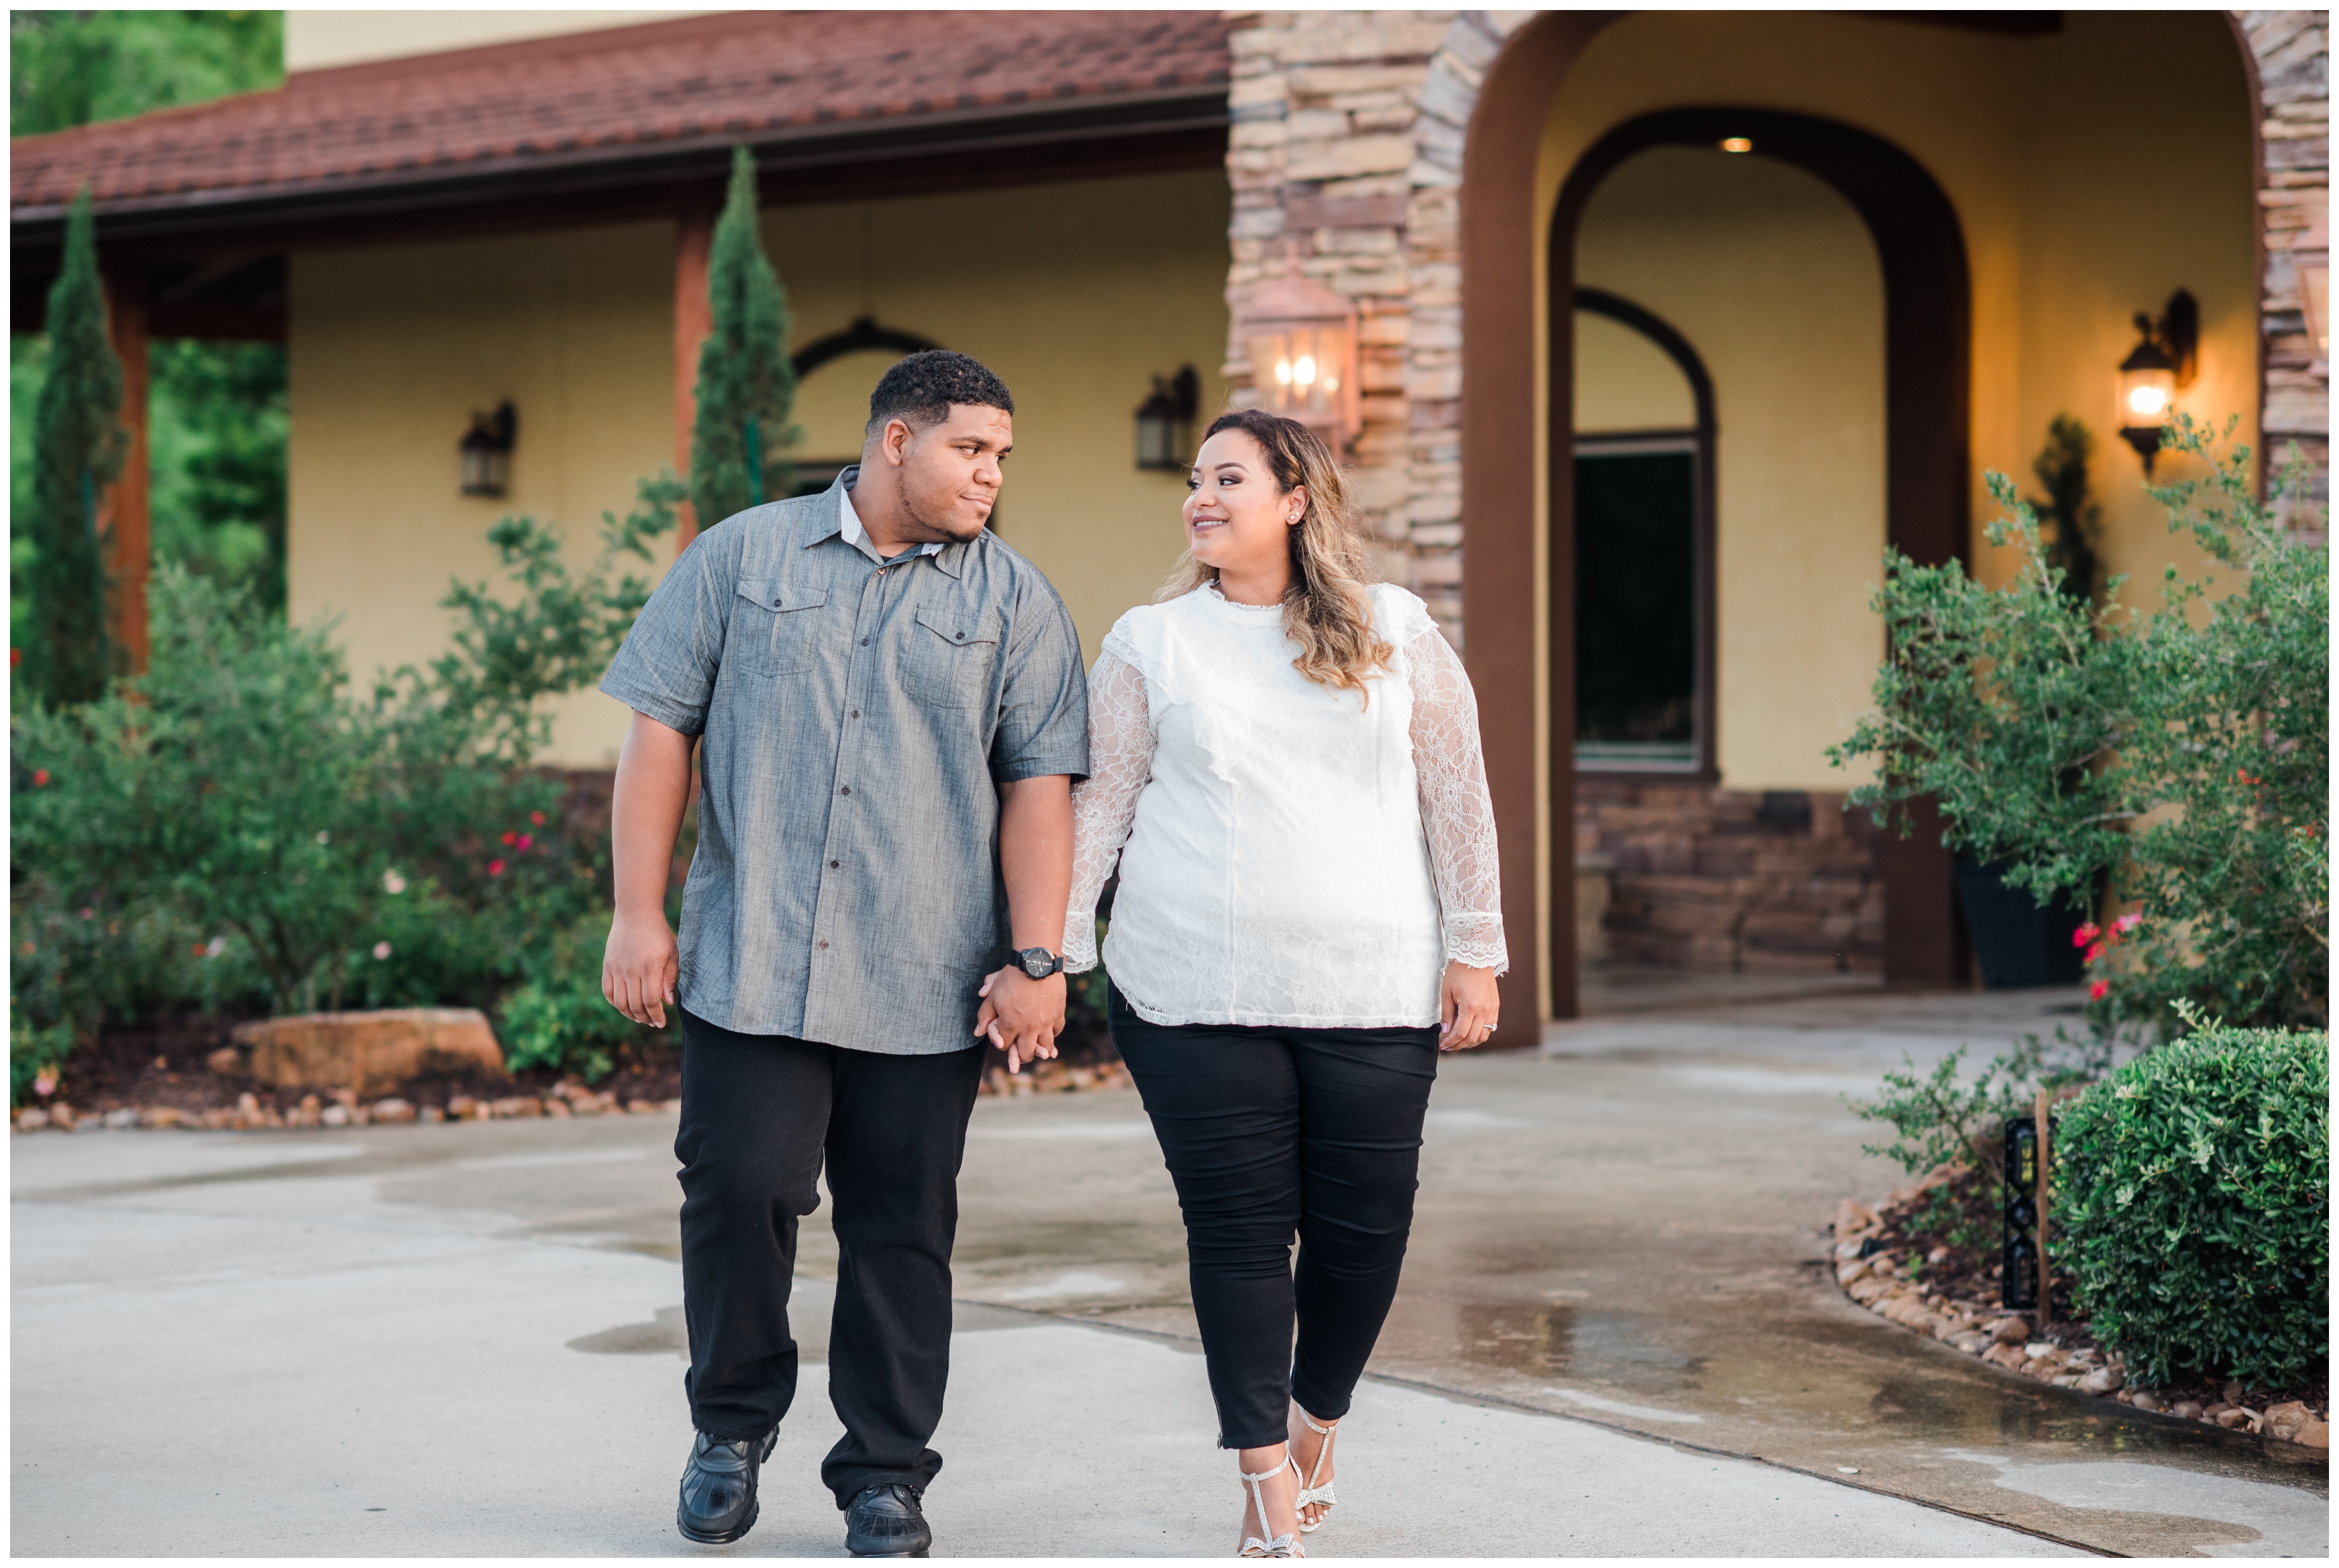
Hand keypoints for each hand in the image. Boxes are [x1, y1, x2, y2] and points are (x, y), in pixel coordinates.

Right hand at [602, 909, 677, 1026]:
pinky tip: (626, 1006)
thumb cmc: (659, 933)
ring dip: (630, 1014)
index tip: (662, 1023)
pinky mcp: (608, 966)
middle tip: (653, 1022)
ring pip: (620, 1002)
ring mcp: (617, 968)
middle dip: (645, 1018)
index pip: (651, 1001)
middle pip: (635, 1005)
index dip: (656, 1015)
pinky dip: (616, 1003)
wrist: (636, 913)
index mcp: (650, 967)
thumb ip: (670, 978)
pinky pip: (608, 992)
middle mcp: (631, 970)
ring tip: (640, 1017)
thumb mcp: (672, 953)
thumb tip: (667, 1002)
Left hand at [974, 966, 1066, 1072]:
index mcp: (1011, 1023)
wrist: (1036, 961)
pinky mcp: (1058, 1014)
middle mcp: (1029, 1027)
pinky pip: (1057, 1031)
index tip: (1003, 1037)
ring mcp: (1046, 1022)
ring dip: (1040, 1048)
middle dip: (1021, 1055)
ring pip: (1046, 1046)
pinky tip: (1048, 1030)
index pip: (1005, 1045)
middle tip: (1021, 1051)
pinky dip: (1052, 1032)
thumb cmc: (1012, 977)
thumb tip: (977, 1032)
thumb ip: (984, 1015)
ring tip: (1038, 1046)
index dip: (1002, 1042)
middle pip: (1026, 1053)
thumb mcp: (993, 994)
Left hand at [1438, 961, 1499, 1051]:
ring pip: (1484, 1035)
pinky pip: (1491, 1027)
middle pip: (1473, 1038)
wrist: (1477, 956)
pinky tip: (1470, 1033)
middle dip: (1459, 1045)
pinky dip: (1481, 1034)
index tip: (1443, 1045)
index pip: (1461, 1033)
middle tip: (1448, 1047)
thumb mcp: (1446, 992)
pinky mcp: (1496, 1006)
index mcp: (1471, 1006)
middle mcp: (1484, 1010)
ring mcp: (1492, 1009)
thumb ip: (1447, 1013)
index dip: (1451, 1042)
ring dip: (1471, 1043)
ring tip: (1459, 1042)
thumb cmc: (1459, 972)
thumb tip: (1445, 1031)